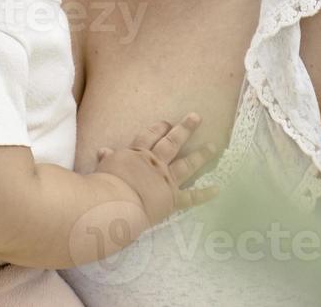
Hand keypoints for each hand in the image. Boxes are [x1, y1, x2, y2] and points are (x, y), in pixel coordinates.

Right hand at [93, 113, 217, 225]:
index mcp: (136, 155)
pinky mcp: (172, 199)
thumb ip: (107, 159)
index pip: (149, 137)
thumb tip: (103, 150)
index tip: (166, 122)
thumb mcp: (104, 168)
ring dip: (201, 155)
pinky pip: (191, 197)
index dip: (158, 129)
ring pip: (187, 165)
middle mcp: (155, 163)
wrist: (116, 202)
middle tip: (196, 117)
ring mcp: (166, 180)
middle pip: (172, 142)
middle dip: (184, 129)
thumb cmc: (105, 185)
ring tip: (213, 147)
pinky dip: (205, 194)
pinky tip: (217, 189)